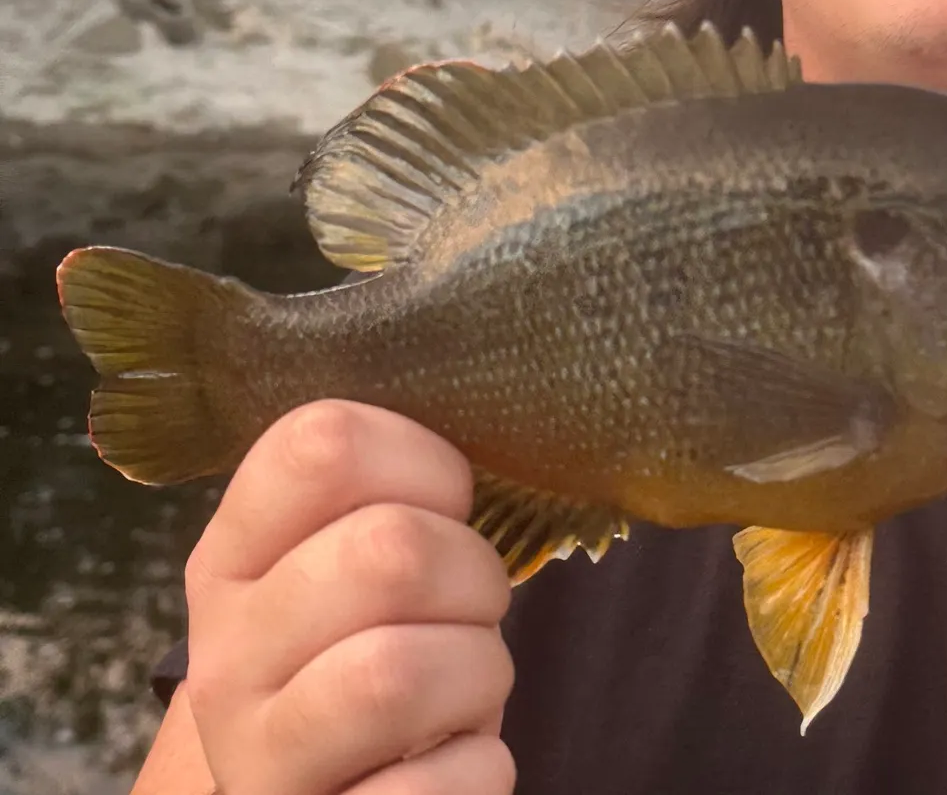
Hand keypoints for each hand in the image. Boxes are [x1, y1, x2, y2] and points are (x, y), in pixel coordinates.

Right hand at [183, 400, 515, 794]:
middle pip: (388, 552)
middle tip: (469, 607)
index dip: (424, 461)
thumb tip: (492, 419)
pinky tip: (453, 761)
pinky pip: (434, 788)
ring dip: (479, 670)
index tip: (447, 503)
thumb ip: (388, 497)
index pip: (321, 444)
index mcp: (233, 557)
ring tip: (465, 682)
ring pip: (397, 674)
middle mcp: (225, 655)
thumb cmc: (370, 649)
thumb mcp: (350, 564)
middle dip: (474, 574)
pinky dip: (477, 769)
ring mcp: (256, 757)